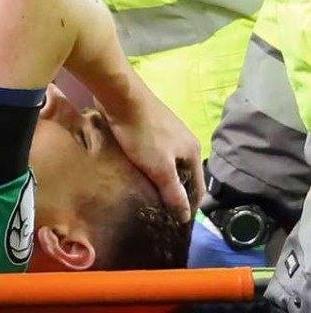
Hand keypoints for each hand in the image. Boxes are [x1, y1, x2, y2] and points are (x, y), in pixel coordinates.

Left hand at [100, 73, 203, 222]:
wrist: (120, 96)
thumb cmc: (142, 133)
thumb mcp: (159, 167)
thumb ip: (173, 192)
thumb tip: (186, 216)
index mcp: (192, 151)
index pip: (198, 188)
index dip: (189, 206)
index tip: (175, 223)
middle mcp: (185, 141)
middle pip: (184, 175)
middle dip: (174, 193)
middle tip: (159, 211)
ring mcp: (168, 132)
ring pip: (169, 163)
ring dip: (160, 179)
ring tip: (147, 195)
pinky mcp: (151, 126)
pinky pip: (155, 153)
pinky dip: (150, 165)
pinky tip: (137, 172)